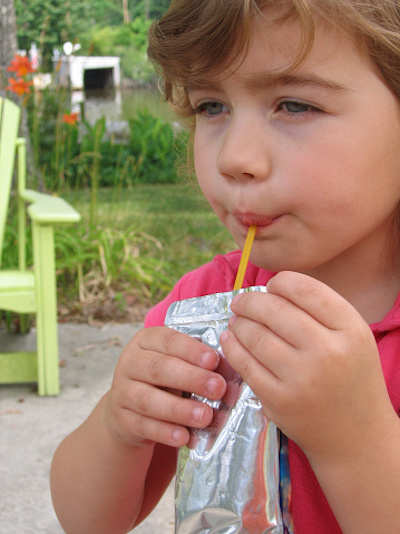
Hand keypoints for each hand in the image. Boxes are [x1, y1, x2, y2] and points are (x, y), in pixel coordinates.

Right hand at [105, 326, 225, 448]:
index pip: (168, 340)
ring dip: (179, 409)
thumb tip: (231, 370)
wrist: (129, 407)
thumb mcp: (178, 363)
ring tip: (205, 415)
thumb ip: (198, 363)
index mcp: (146, 341)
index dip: (191, 350)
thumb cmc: (164, 379)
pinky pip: (143, 426)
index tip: (214, 360)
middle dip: (191, 378)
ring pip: (149, 399)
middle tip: (218, 388)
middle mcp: (130, 362)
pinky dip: (164, 432)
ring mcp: (122, 391)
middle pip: (159, 368)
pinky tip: (184, 436)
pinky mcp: (121, 419)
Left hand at [220, 271, 394, 461]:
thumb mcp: (353, 337)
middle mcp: (328, 352)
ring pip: (255, 334)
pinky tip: (230, 338)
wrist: (356, 436)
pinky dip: (231, 346)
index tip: (270, 286)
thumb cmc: (351, 378)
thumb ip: (320, 309)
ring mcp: (302, 378)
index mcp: (351, 330)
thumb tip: (272, 287)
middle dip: (250, 300)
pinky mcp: (279, 400)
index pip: (305, 289)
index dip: (280, 282)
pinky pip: (244, 363)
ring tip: (236, 320)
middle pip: (274, 309)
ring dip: (239, 322)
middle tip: (241, 302)